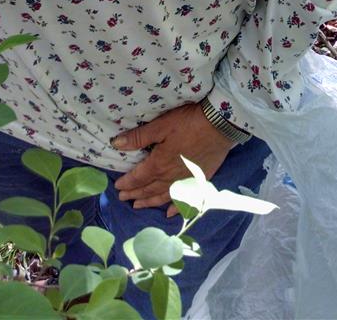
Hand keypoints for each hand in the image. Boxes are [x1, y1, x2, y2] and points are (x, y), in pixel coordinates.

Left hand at [113, 103, 233, 214]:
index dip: (127, 183)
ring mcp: (185, 181)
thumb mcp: (161, 125)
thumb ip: (139, 137)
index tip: (118, 186)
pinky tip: (169, 214)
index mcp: (159, 164)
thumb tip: (116, 144)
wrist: (219, 125)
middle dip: (135, 194)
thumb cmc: (189, 122)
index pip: (139, 178)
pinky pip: (184, 200)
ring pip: (163, 196)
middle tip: (123, 198)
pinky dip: (175, 208)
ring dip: (150, 202)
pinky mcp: (198, 181)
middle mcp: (170, 177)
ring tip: (138, 206)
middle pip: (149, 189)